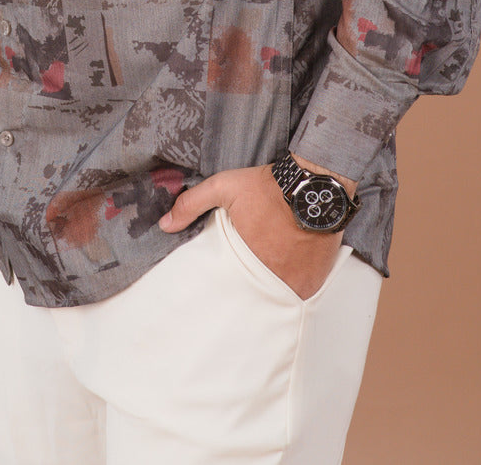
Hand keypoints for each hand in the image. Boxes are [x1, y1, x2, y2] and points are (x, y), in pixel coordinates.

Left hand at [159, 164, 343, 299]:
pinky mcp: (316, 279)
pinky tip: (288, 274)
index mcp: (247, 258)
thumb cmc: (269, 186)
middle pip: (254, 292)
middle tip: (245, 278)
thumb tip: (165, 224)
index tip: (225, 277)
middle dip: (248, 286)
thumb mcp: (224, 187)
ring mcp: (297, 280)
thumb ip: (192, 204)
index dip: (227, 281)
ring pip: (278, 296)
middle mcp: (273, 275)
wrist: (314, 184)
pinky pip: (300, 294)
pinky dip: (293, 287)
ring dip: (271, 288)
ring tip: (267, 275)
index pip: (229, 283)